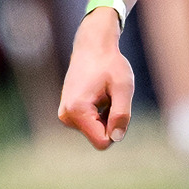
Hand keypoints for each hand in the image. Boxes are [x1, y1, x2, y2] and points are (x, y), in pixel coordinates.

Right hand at [58, 8, 134, 149]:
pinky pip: (90, 125)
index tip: (118, 106)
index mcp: (77, 110)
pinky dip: (99, 114)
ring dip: (105, 117)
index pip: (103, 142)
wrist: (92, 46)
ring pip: (95, 131)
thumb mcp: (123, 88)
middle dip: (110, 122)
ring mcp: (65, 116)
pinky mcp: (67, 113)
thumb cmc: (110, 64)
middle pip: (99, 137)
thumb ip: (121, 114)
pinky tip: (98, 95)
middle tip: (111, 97)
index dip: (117, 128)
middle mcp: (66, 116)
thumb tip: (116, 138)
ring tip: (104, 94)